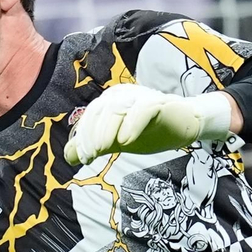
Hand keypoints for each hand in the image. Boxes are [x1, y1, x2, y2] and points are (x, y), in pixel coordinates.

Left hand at [64, 83, 236, 165]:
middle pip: (99, 111)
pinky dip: (131, 125)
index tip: (82, 158)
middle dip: (90, 135)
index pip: (90, 116)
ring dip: (106, 131)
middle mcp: (123, 94)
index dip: (82, 137)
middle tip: (90, 156)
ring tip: (102, 150)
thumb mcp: (116, 141)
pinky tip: (125, 142)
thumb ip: (93, 146)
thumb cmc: (149, 131)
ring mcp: (141, 96)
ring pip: (117, 109)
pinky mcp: (159, 102)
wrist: (184, 127)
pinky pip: (142, 109)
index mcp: (110, 100)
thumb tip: (67, 155)